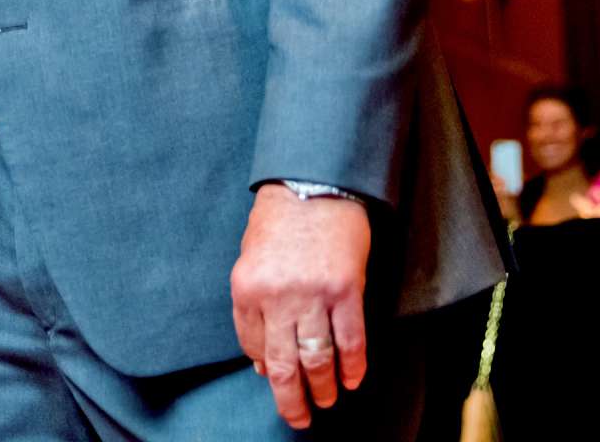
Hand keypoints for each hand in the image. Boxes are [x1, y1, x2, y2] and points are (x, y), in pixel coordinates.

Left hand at [231, 184, 370, 429]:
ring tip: (327, 402)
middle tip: (299, 419)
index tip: (274, 378)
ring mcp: (312, 295)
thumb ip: (254, 305)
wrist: (315, 181)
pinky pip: (350, 341)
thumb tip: (261, 357)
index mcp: (247, 288)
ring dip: (323, 389)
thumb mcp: (251, 256)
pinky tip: (353, 380)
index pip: (251, 345)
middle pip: (282, 365)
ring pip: (317, 360)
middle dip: (291, 400)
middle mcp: (277, 297)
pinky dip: (353, 367)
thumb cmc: (280, 218)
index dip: (264, 368)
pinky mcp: (346, 291)